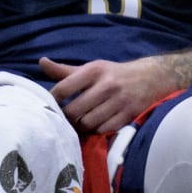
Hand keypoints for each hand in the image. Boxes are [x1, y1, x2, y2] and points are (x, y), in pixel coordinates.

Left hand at [39, 55, 178, 134]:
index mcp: (94, 70)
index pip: (63, 89)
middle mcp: (106, 85)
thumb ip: (64, 70)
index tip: (51, 106)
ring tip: (82, 122)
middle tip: (66, 119)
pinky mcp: (128, 114)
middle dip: (67, 117)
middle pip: (73, 111)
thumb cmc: (113, 74)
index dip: (52, 100)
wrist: (151, 77)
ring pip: (87, 123)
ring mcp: (118, 101)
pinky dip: (97, 130)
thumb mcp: (91, 68)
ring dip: (82, 126)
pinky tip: (97, 124)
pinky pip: (103, 130)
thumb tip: (41, 62)